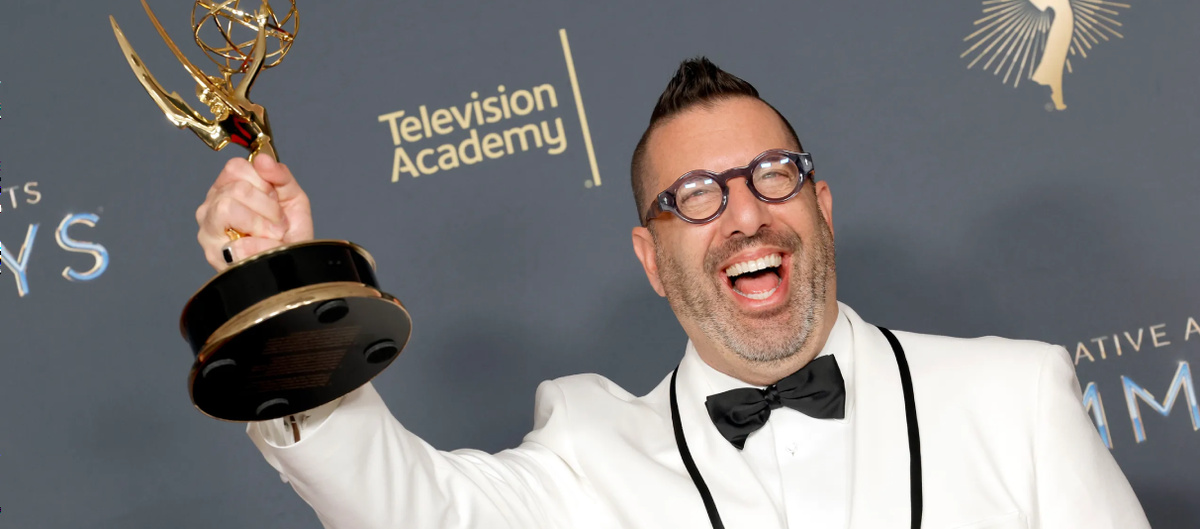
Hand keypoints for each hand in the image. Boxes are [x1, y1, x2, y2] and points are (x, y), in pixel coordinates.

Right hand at [195, 154, 313, 270]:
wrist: (291, 265)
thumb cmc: (288, 233)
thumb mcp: (293, 198)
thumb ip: (281, 176)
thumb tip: (263, 160)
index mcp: (228, 187)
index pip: (235, 168)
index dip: (263, 182)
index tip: (275, 199)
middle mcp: (211, 206)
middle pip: (236, 189)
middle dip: (268, 208)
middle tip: (278, 224)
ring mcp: (208, 231)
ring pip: (227, 208)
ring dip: (261, 225)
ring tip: (272, 236)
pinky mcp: (213, 256)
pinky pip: (236, 244)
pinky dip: (261, 247)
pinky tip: (264, 251)